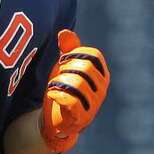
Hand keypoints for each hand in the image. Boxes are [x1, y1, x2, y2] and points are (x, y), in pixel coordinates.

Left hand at [39, 30, 109, 153]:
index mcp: (101, 74)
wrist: (57, 120)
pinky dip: (58, 95)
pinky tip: (52, 93)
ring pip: (78, 84)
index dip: (76, 52)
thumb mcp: (65, 67)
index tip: (64, 59)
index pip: (94, 55)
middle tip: (58, 74)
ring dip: (60, 82)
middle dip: (66, 68)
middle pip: (85, 68)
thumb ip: (67, 50)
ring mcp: (94, 105)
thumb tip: (64, 32)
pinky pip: (72, 102)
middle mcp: (101, 89)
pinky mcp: (82, 118)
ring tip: (53, 85)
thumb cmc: (64, 90)